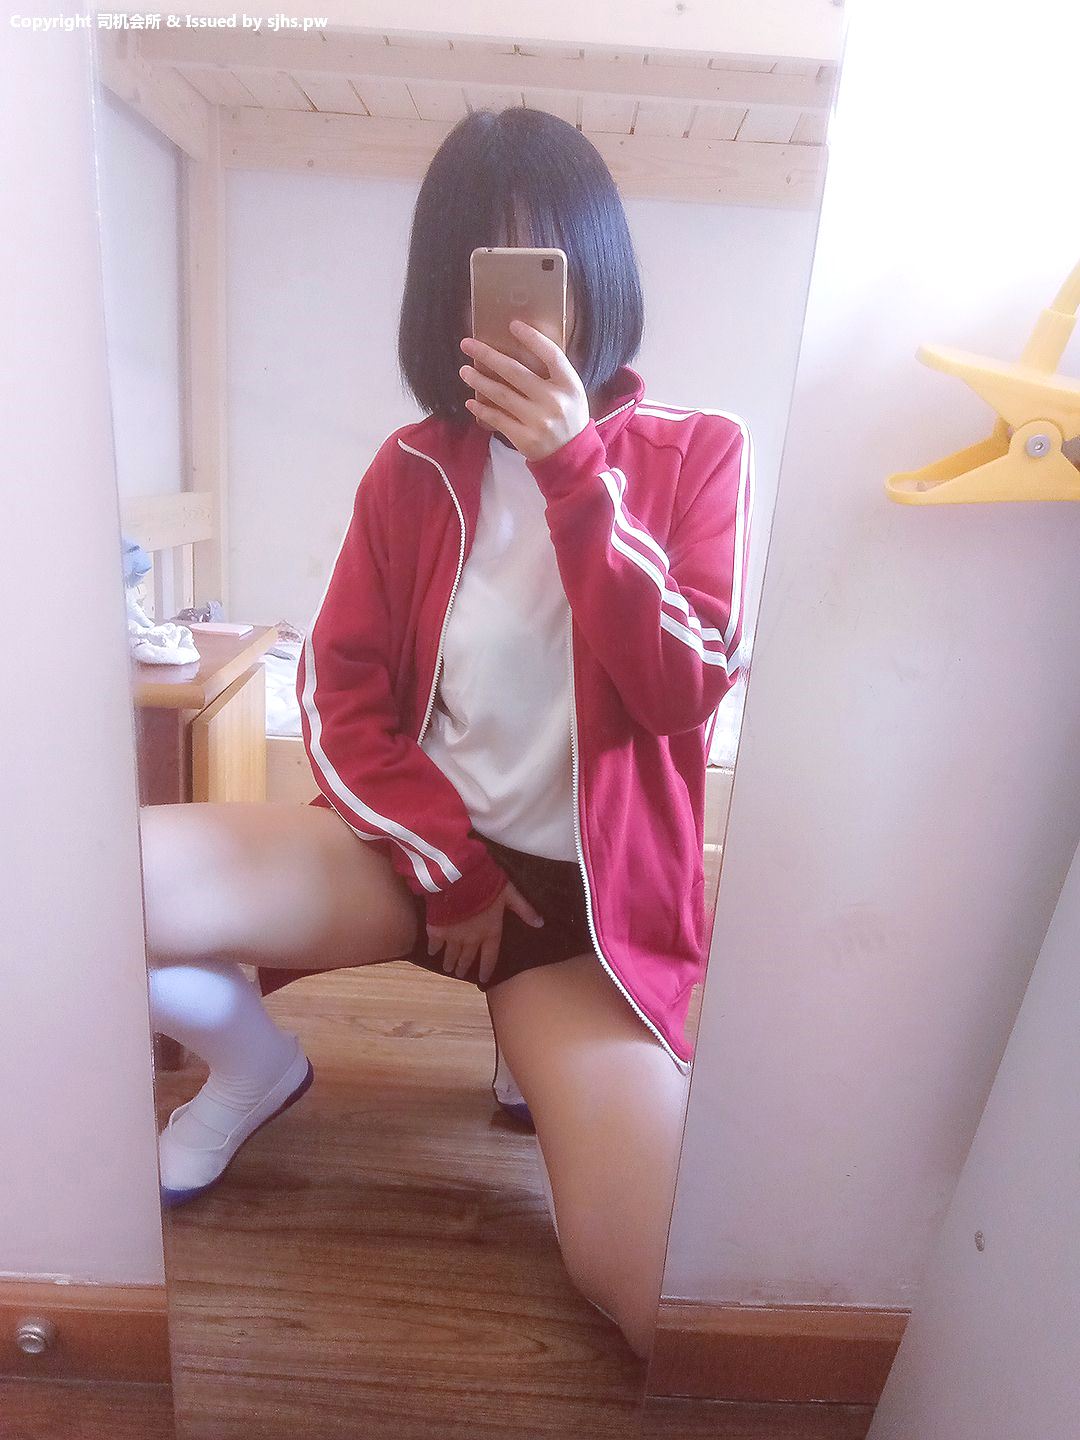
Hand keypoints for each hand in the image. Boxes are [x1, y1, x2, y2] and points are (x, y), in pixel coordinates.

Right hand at [426, 879, 543, 983]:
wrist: (458, 879)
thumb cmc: (487, 884)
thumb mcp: (510, 894)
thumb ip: (524, 909)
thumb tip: (541, 924)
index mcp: (490, 932)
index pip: (491, 956)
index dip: (488, 969)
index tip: (483, 979)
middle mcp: (472, 939)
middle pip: (468, 958)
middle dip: (464, 967)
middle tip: (460, 975)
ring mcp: (453, 937)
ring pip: (451, 954)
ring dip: (450, 962)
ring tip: (448, 969)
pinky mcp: (437, 930)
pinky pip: (435, 944)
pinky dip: (434, 950)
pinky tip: (432, 953)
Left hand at [459, 319, 590, 461]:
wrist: (571, 456)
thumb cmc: (568, 417)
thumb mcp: (571, 392)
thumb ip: (553, 374)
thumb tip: (521, 348)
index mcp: (569, 385)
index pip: (552, 355)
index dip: (533, 339)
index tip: (513, 325)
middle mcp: (554, 401)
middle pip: (516, 372)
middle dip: (488, 356)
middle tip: (467, 345)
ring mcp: (539, 421)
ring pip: (502, 395)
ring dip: (479, 381)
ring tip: (465, 371)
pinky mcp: (525, 438)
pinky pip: (498, 419)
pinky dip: (482, 410)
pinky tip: (471, 402)